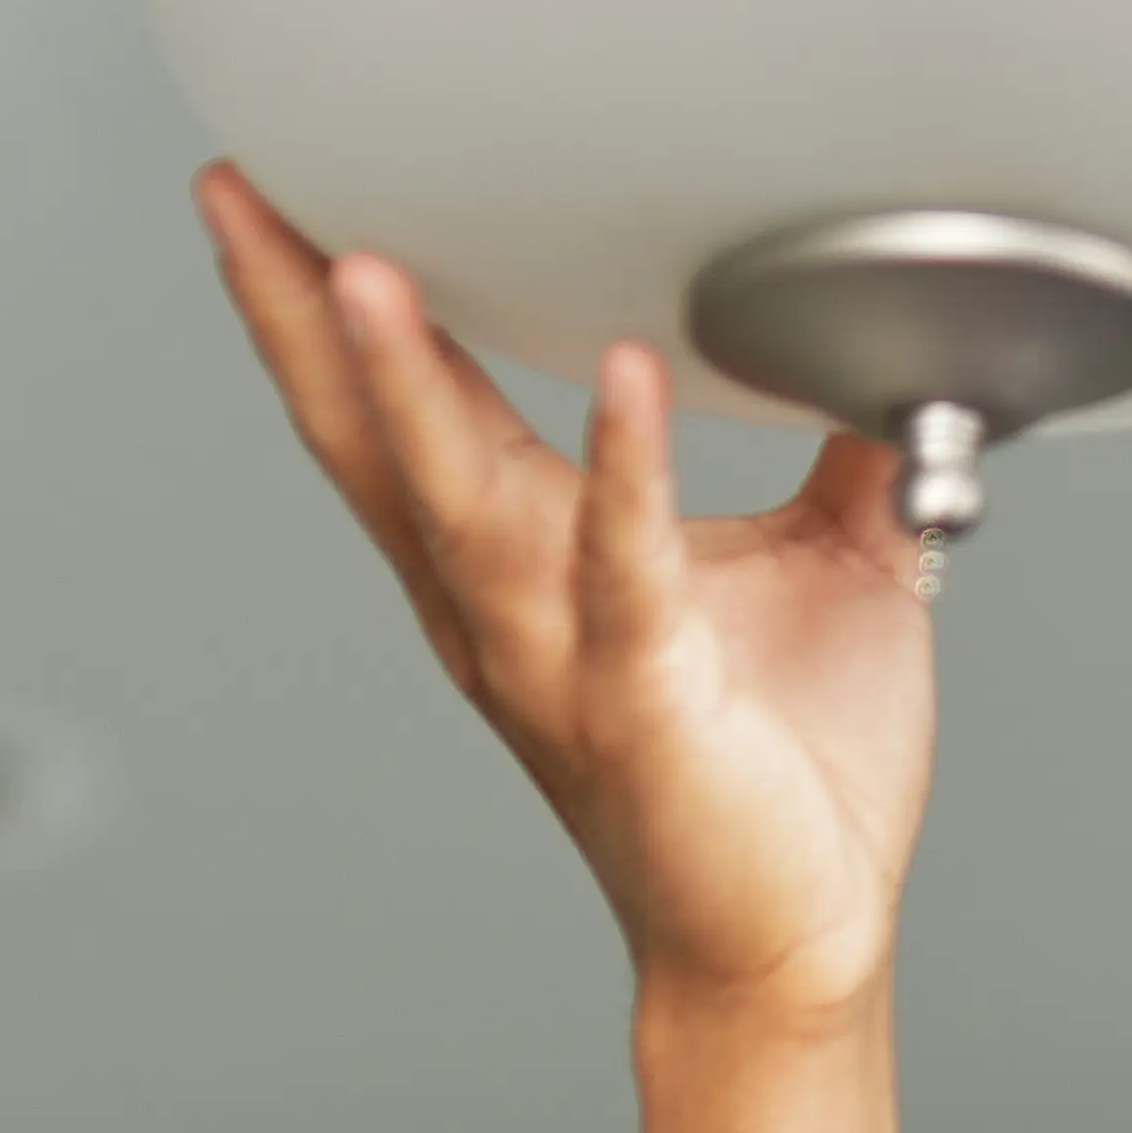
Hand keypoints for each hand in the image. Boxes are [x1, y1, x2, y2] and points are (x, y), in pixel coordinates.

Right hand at [199, 165, 935, 1027]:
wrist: (795, 942)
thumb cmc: (787, 775)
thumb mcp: (830, 563)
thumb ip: (842, 445)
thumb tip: (891, 331)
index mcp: (518, 568)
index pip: (403, 414)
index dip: (330, 310)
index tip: (278, 192)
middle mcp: (505, 610)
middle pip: (373, 442)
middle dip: (299, 316)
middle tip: (240, 190)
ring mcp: (564, 658)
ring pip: (461, 497)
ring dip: (410, 380)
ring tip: (362, 267)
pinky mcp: (652, 701)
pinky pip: (628, 569)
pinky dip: (627, 470)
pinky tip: (623, 379)